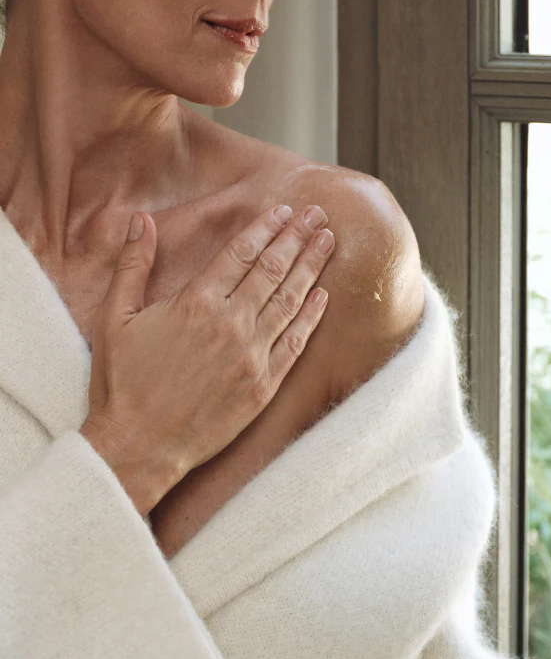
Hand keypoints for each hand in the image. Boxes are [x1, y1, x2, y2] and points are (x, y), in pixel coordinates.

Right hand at [80, 204, 335, 516]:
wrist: (138, 447)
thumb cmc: (122, 382)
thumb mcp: (114, 317)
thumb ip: (132, 264)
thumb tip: (139, 220)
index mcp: (196, 302)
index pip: (241, 252)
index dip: (265, 228)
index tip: (284, 211)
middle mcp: (230, 323)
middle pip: (272, 269)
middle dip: (297, 237)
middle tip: (317, 215)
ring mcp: (251, 355)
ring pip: (289, 300)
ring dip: (311, 267)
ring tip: (328, 242)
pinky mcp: (263, 386)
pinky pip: (295, 344)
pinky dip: (311, 317)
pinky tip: (323, 296)